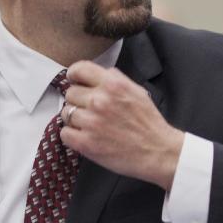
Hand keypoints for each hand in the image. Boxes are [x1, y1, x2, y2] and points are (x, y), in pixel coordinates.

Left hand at [61, 61, 183, 189]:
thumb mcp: (137, 91)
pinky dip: (72, 136)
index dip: (74, 75)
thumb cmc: (149, 124)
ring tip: (90, 125)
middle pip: (70, 93)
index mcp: (113, 85)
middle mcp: (100, 100)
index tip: (74, 80)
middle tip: (89, 110)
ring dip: (75, 119)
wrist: (158, 152)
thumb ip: (115, 79)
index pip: (80, 70)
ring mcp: (91, 122)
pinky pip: (65, 133)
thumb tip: (97, 74)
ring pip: (66, 113)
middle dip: (78, 101)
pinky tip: (85, 136)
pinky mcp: (86, 143)